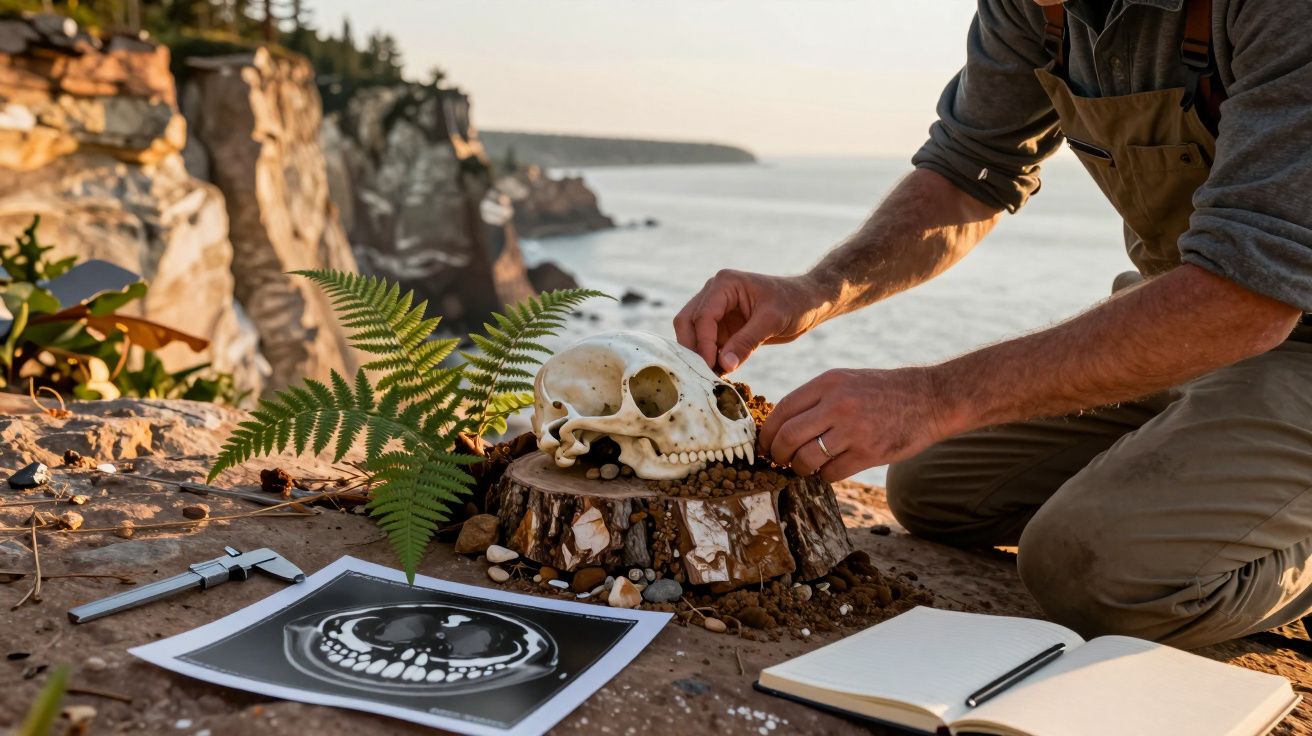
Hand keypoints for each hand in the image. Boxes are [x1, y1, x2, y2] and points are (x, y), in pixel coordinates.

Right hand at [673, 270, 828, 373]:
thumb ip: (746, 342)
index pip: (703, 316)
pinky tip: (719, 374)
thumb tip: (723, 366)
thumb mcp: (771, 322)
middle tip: (703, 373)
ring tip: (712, 377)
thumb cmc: (794, 303)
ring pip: (693, 334)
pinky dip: (710, 358)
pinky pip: (707, 343)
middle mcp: (714, 293)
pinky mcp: (722, 325)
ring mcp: (716, 309)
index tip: (711, 367)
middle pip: (687, 322)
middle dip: (693, 348)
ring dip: (699, 355)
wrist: (808, 302)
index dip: (703, 344)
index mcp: (724, 284)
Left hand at [757, 367, 956, 481]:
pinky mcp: (869, 452)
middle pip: (788, 437)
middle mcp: (838, 404)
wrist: (930, 398)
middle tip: (779, 461)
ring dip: (800, 469)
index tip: (763, 446)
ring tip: (806, 467)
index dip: (767, 433)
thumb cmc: (883, 392)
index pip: (782, 411)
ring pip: (807, 459)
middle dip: (777, 455)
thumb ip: (815, 400)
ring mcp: (854, 429)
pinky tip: (832, 469)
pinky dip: (825, 476)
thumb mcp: (846, 382)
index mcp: (828, 383)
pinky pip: (832, 473)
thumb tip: (781, 428)